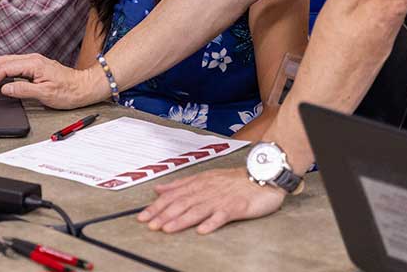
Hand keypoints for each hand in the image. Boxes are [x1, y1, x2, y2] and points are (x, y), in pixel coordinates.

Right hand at [0, 53, 106, 108]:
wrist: (84, 87)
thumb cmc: (69, 91)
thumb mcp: (46, 94)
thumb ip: (23, 90)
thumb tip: (5, 88)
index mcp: (33, 64)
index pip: (5, 69)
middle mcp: (32, 59)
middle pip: (2, 61)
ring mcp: (34, 61)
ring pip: (6, 61)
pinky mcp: (35, 66)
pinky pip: (13, 64)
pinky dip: (0, 68)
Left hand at [138, 167, 285, 233]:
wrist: (263, 175)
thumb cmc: (234, 179)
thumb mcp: (205, 177)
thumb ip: (181, 184)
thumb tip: (159, 189)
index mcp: (199, 183)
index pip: (173, 196)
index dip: (157, 207)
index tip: (143, 216)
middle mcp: (207, 190)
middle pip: (182, 203)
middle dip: (164, 215)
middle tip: (150, 225)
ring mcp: (221, 198)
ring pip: (197, 210)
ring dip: (181, 220)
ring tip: (168, 229)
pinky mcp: (236, 207)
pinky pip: (222, 215)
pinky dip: (211, 222)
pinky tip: (202, 230)